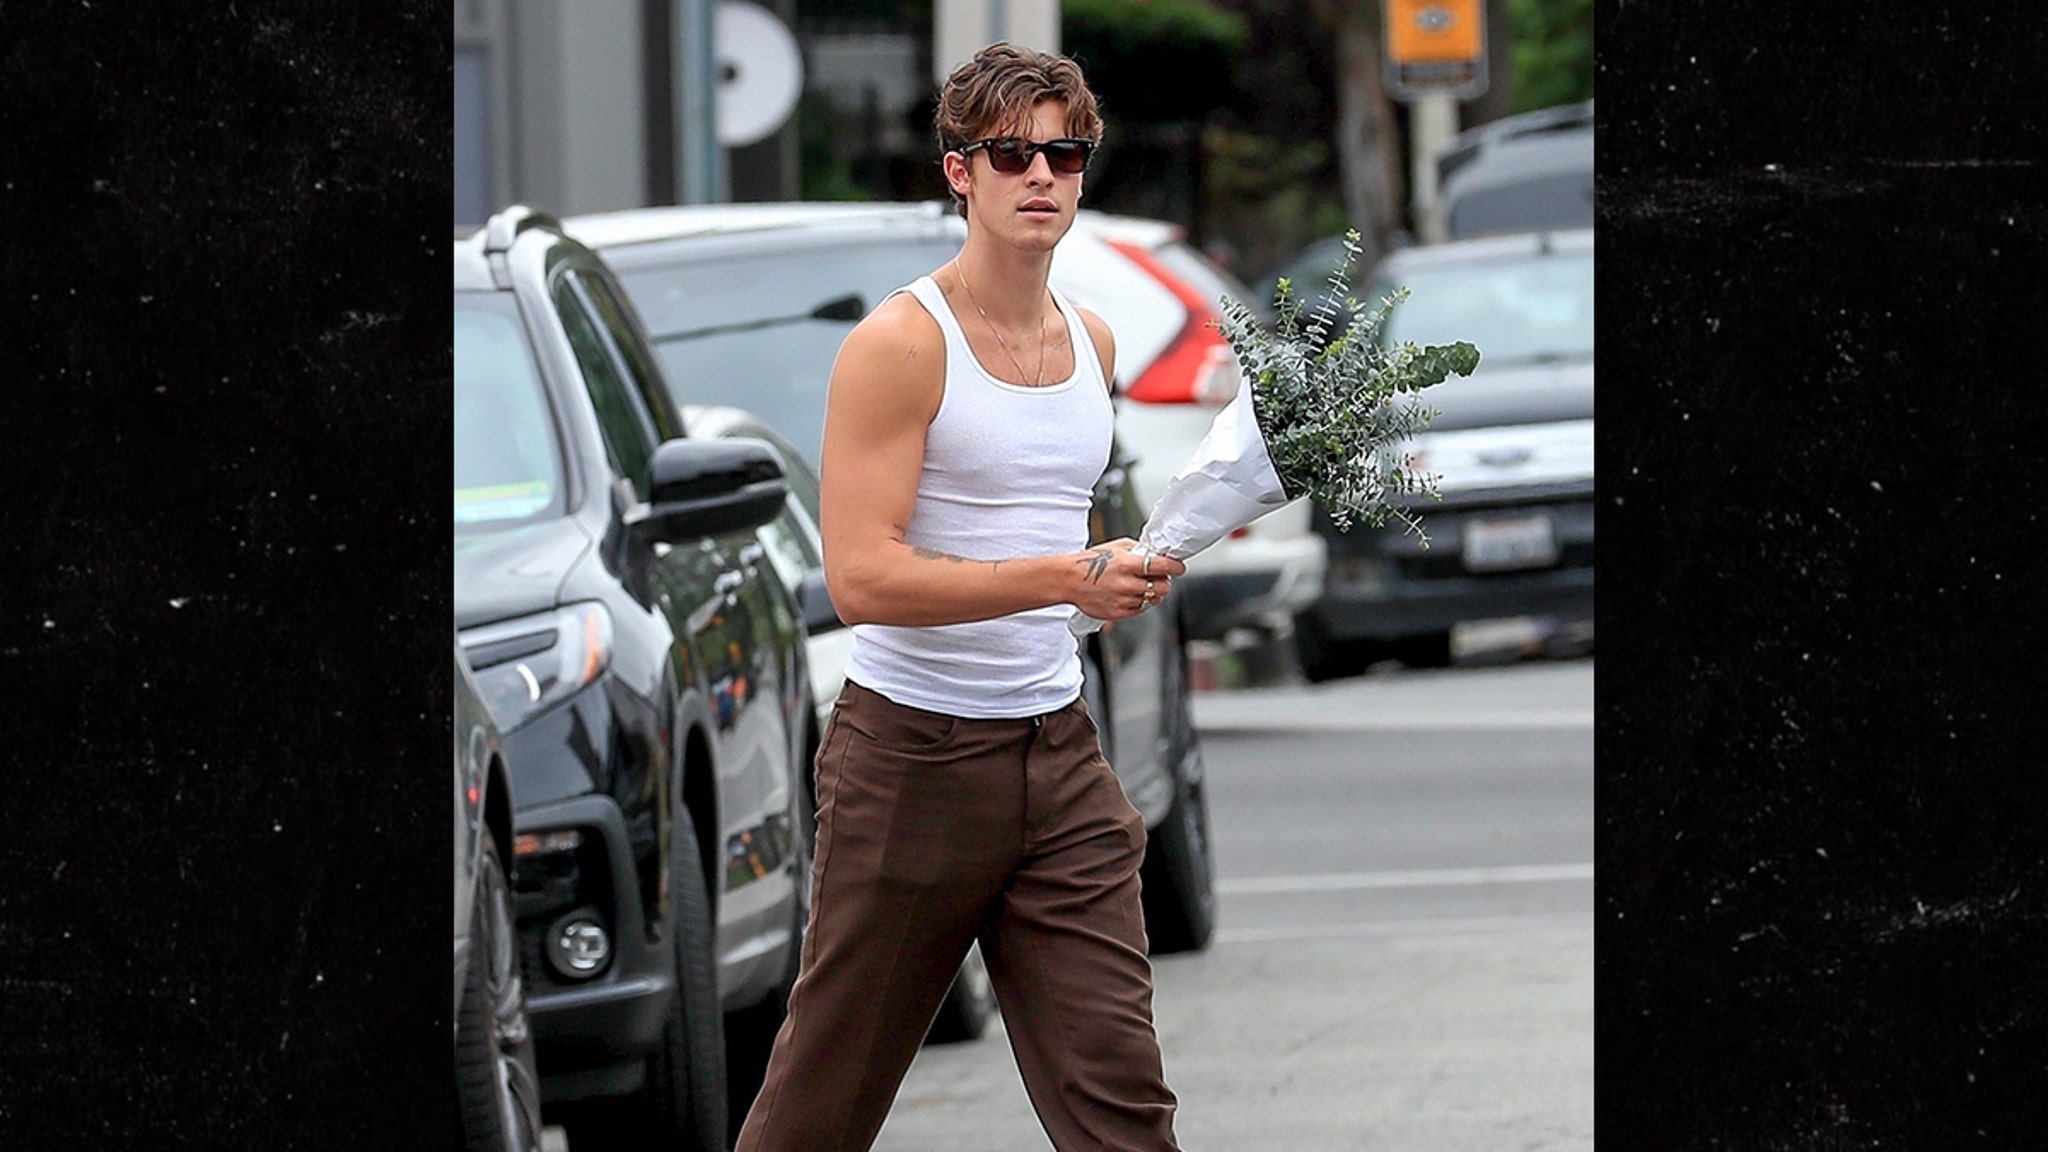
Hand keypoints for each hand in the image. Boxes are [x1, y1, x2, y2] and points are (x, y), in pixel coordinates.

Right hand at [1067, 539, 1186, 620]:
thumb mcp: (1116, 546)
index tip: (1179, 567)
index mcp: (1128, 564)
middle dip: (1164, 581)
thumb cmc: (1090, 563)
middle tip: (1158, 578)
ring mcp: (1124, 600)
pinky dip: (1139, 602)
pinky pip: (1140, 609)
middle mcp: (1128, 584)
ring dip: (1152, 593)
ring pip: (1153, 599)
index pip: (1163, 566)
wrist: (1069, 580)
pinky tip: (1130, 594)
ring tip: (1140, 585)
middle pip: (1163, 587)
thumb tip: (1156, 553)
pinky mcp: (1118, 613)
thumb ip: (1138, 550)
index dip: (1176, 567)